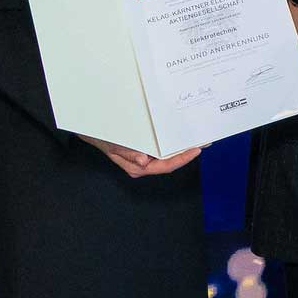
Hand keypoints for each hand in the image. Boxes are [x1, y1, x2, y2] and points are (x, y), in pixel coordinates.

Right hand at [82, 134, 202, 178]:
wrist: (94, 130)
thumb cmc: (103, 138)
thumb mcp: (113, 145)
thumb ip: (127, 153)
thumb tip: (143, 161)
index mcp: (138, 167)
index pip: (165, 166)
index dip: (181, 159)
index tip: (195, 150)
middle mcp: (144, 164)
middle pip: (170, 162)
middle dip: (186, 153)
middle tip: (203, 143)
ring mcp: (145, 158)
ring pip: (168, 155)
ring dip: (182, 148)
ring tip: (197, 140)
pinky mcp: (146, 150)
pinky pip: (163, 148)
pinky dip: (173, 143)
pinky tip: (182, 137)